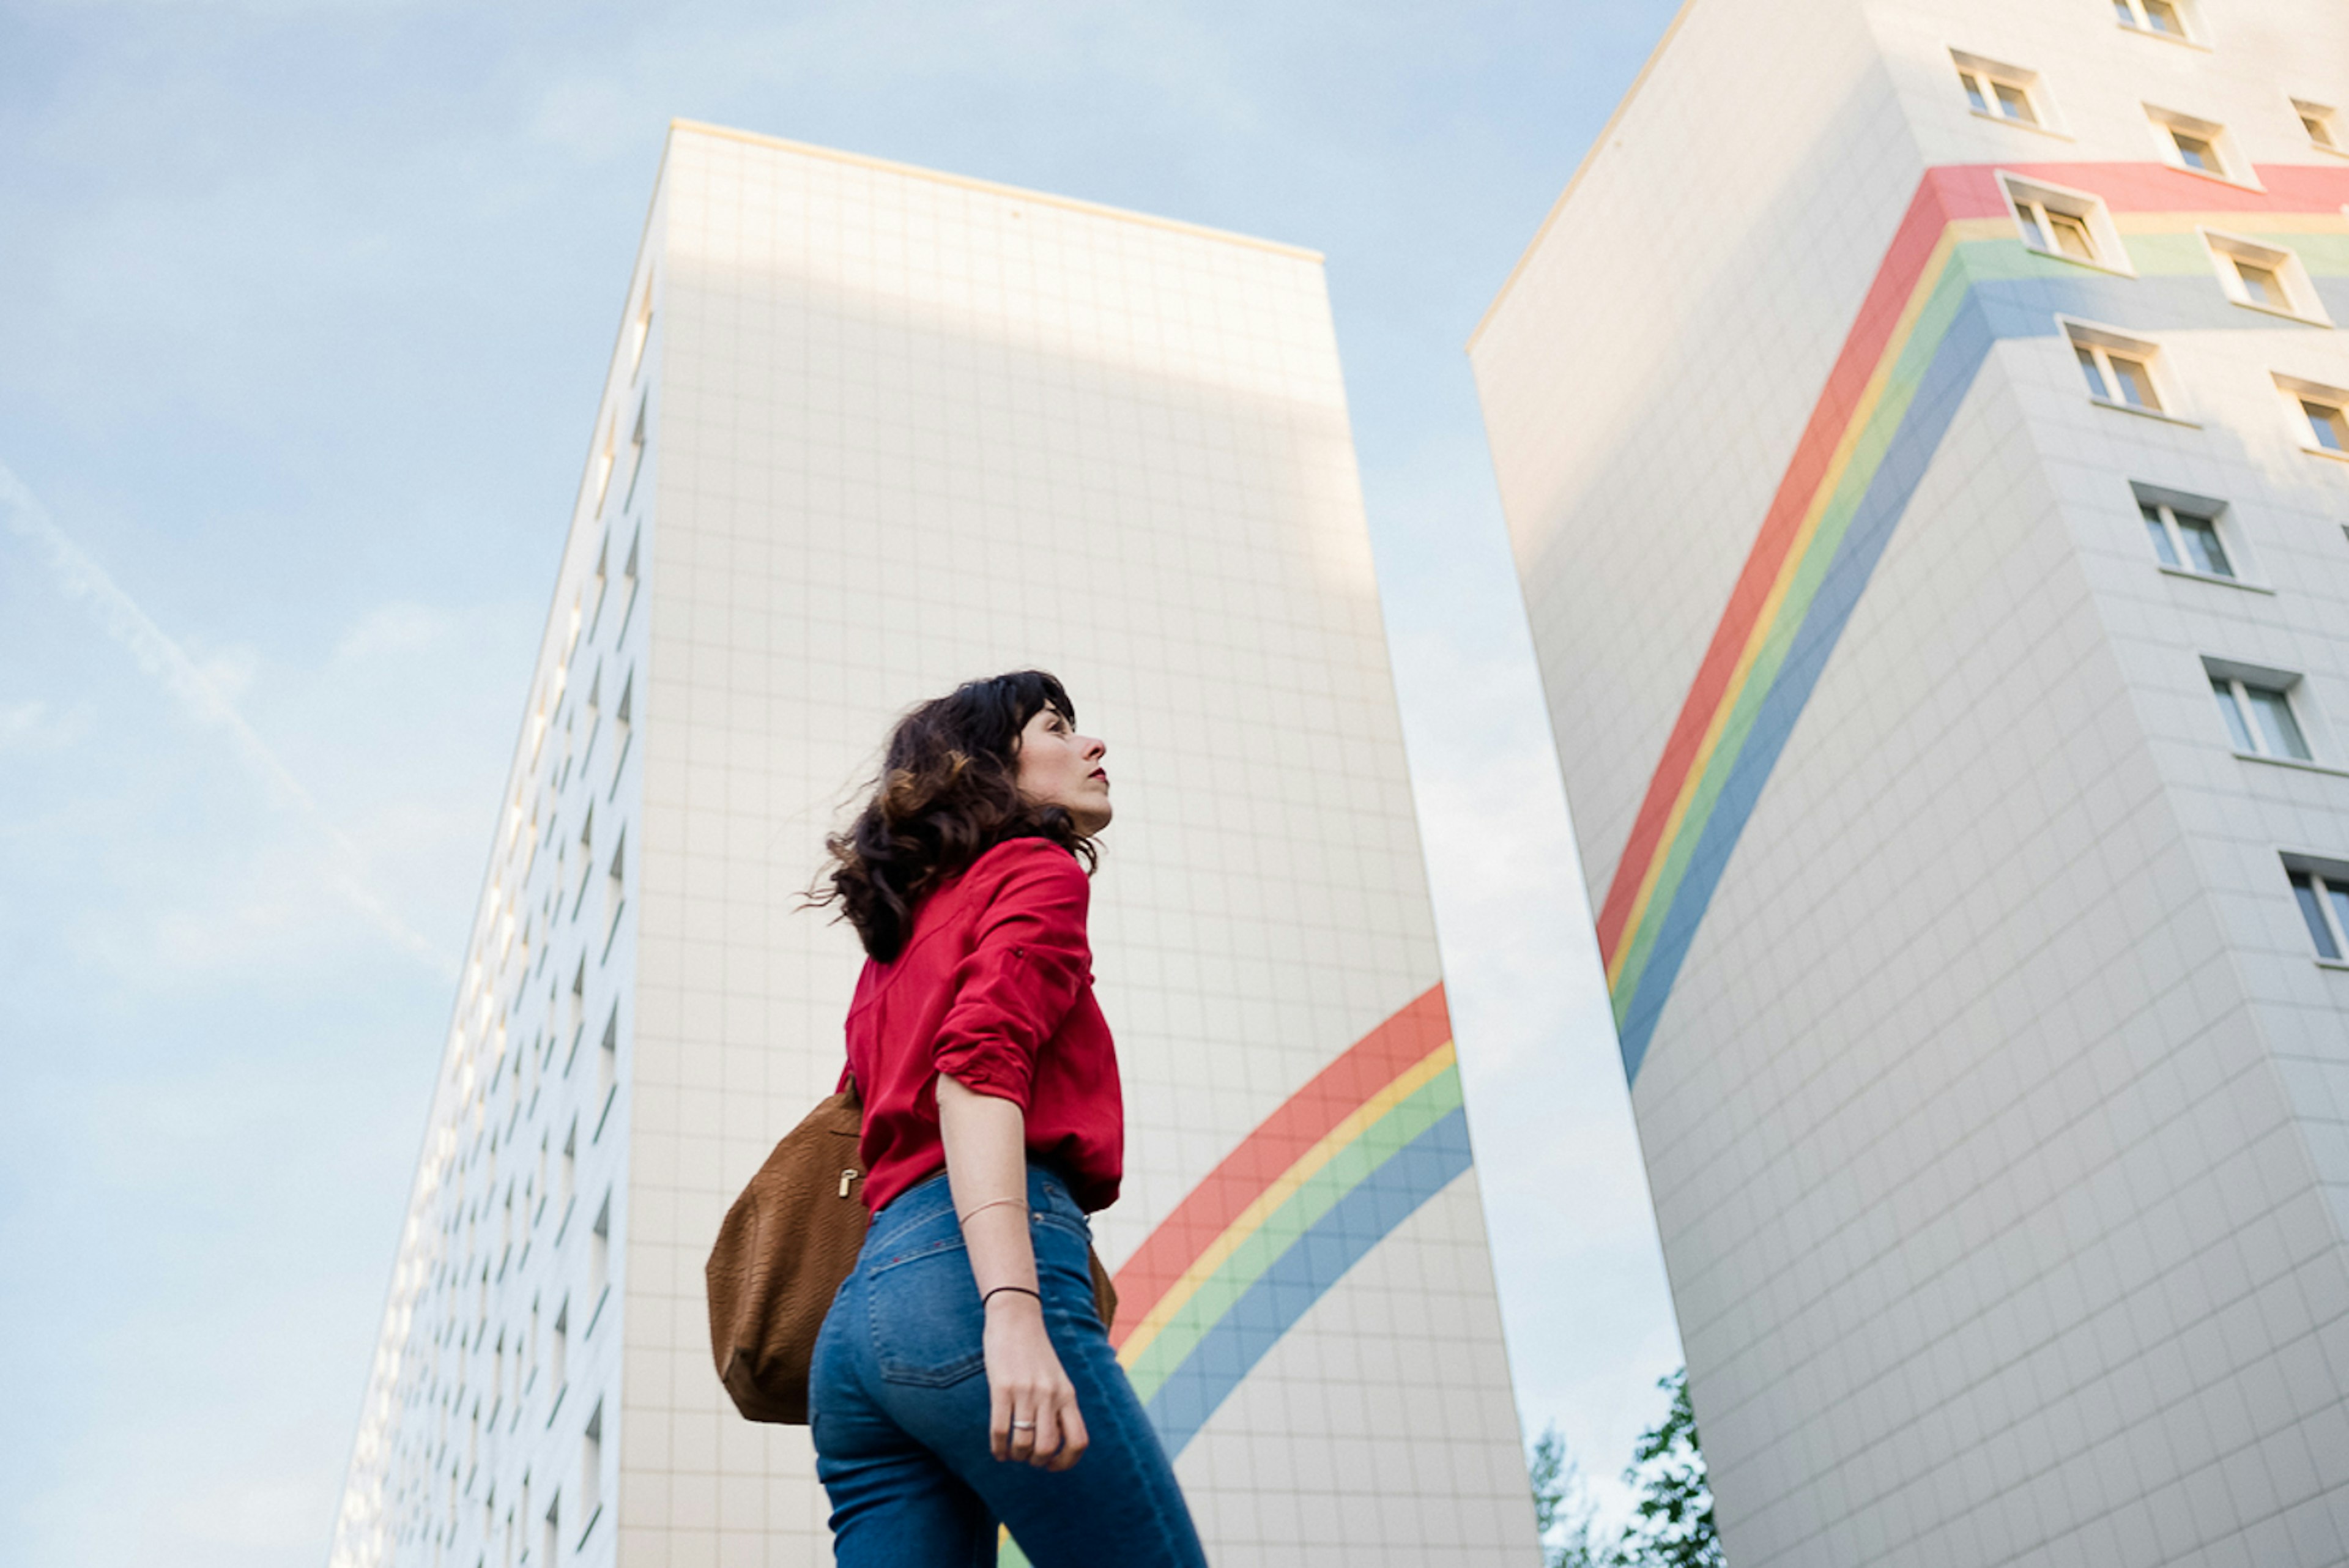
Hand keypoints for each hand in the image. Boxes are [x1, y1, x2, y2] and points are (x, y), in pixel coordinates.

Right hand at [984, 1293, 1088, 1469]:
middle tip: (1028, 1458)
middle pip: (1048, 1447)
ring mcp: (1026, 1392)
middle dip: (1036, 1461)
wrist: (1016, 1318)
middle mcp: (1050, 1395)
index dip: (1067, 1461)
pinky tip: (998, 1451)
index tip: (1052, 1465)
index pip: (1078, 1441)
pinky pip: (1000, 1429)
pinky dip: (998, 1448)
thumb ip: (1059, 1406)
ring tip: (1011, 1454)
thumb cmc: (1035, 1352)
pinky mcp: (1002, 1388)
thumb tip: (1054, 1442)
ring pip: (1024, 1443)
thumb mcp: (1057, 1379)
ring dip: (1016, 1456)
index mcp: (1067, 1394)